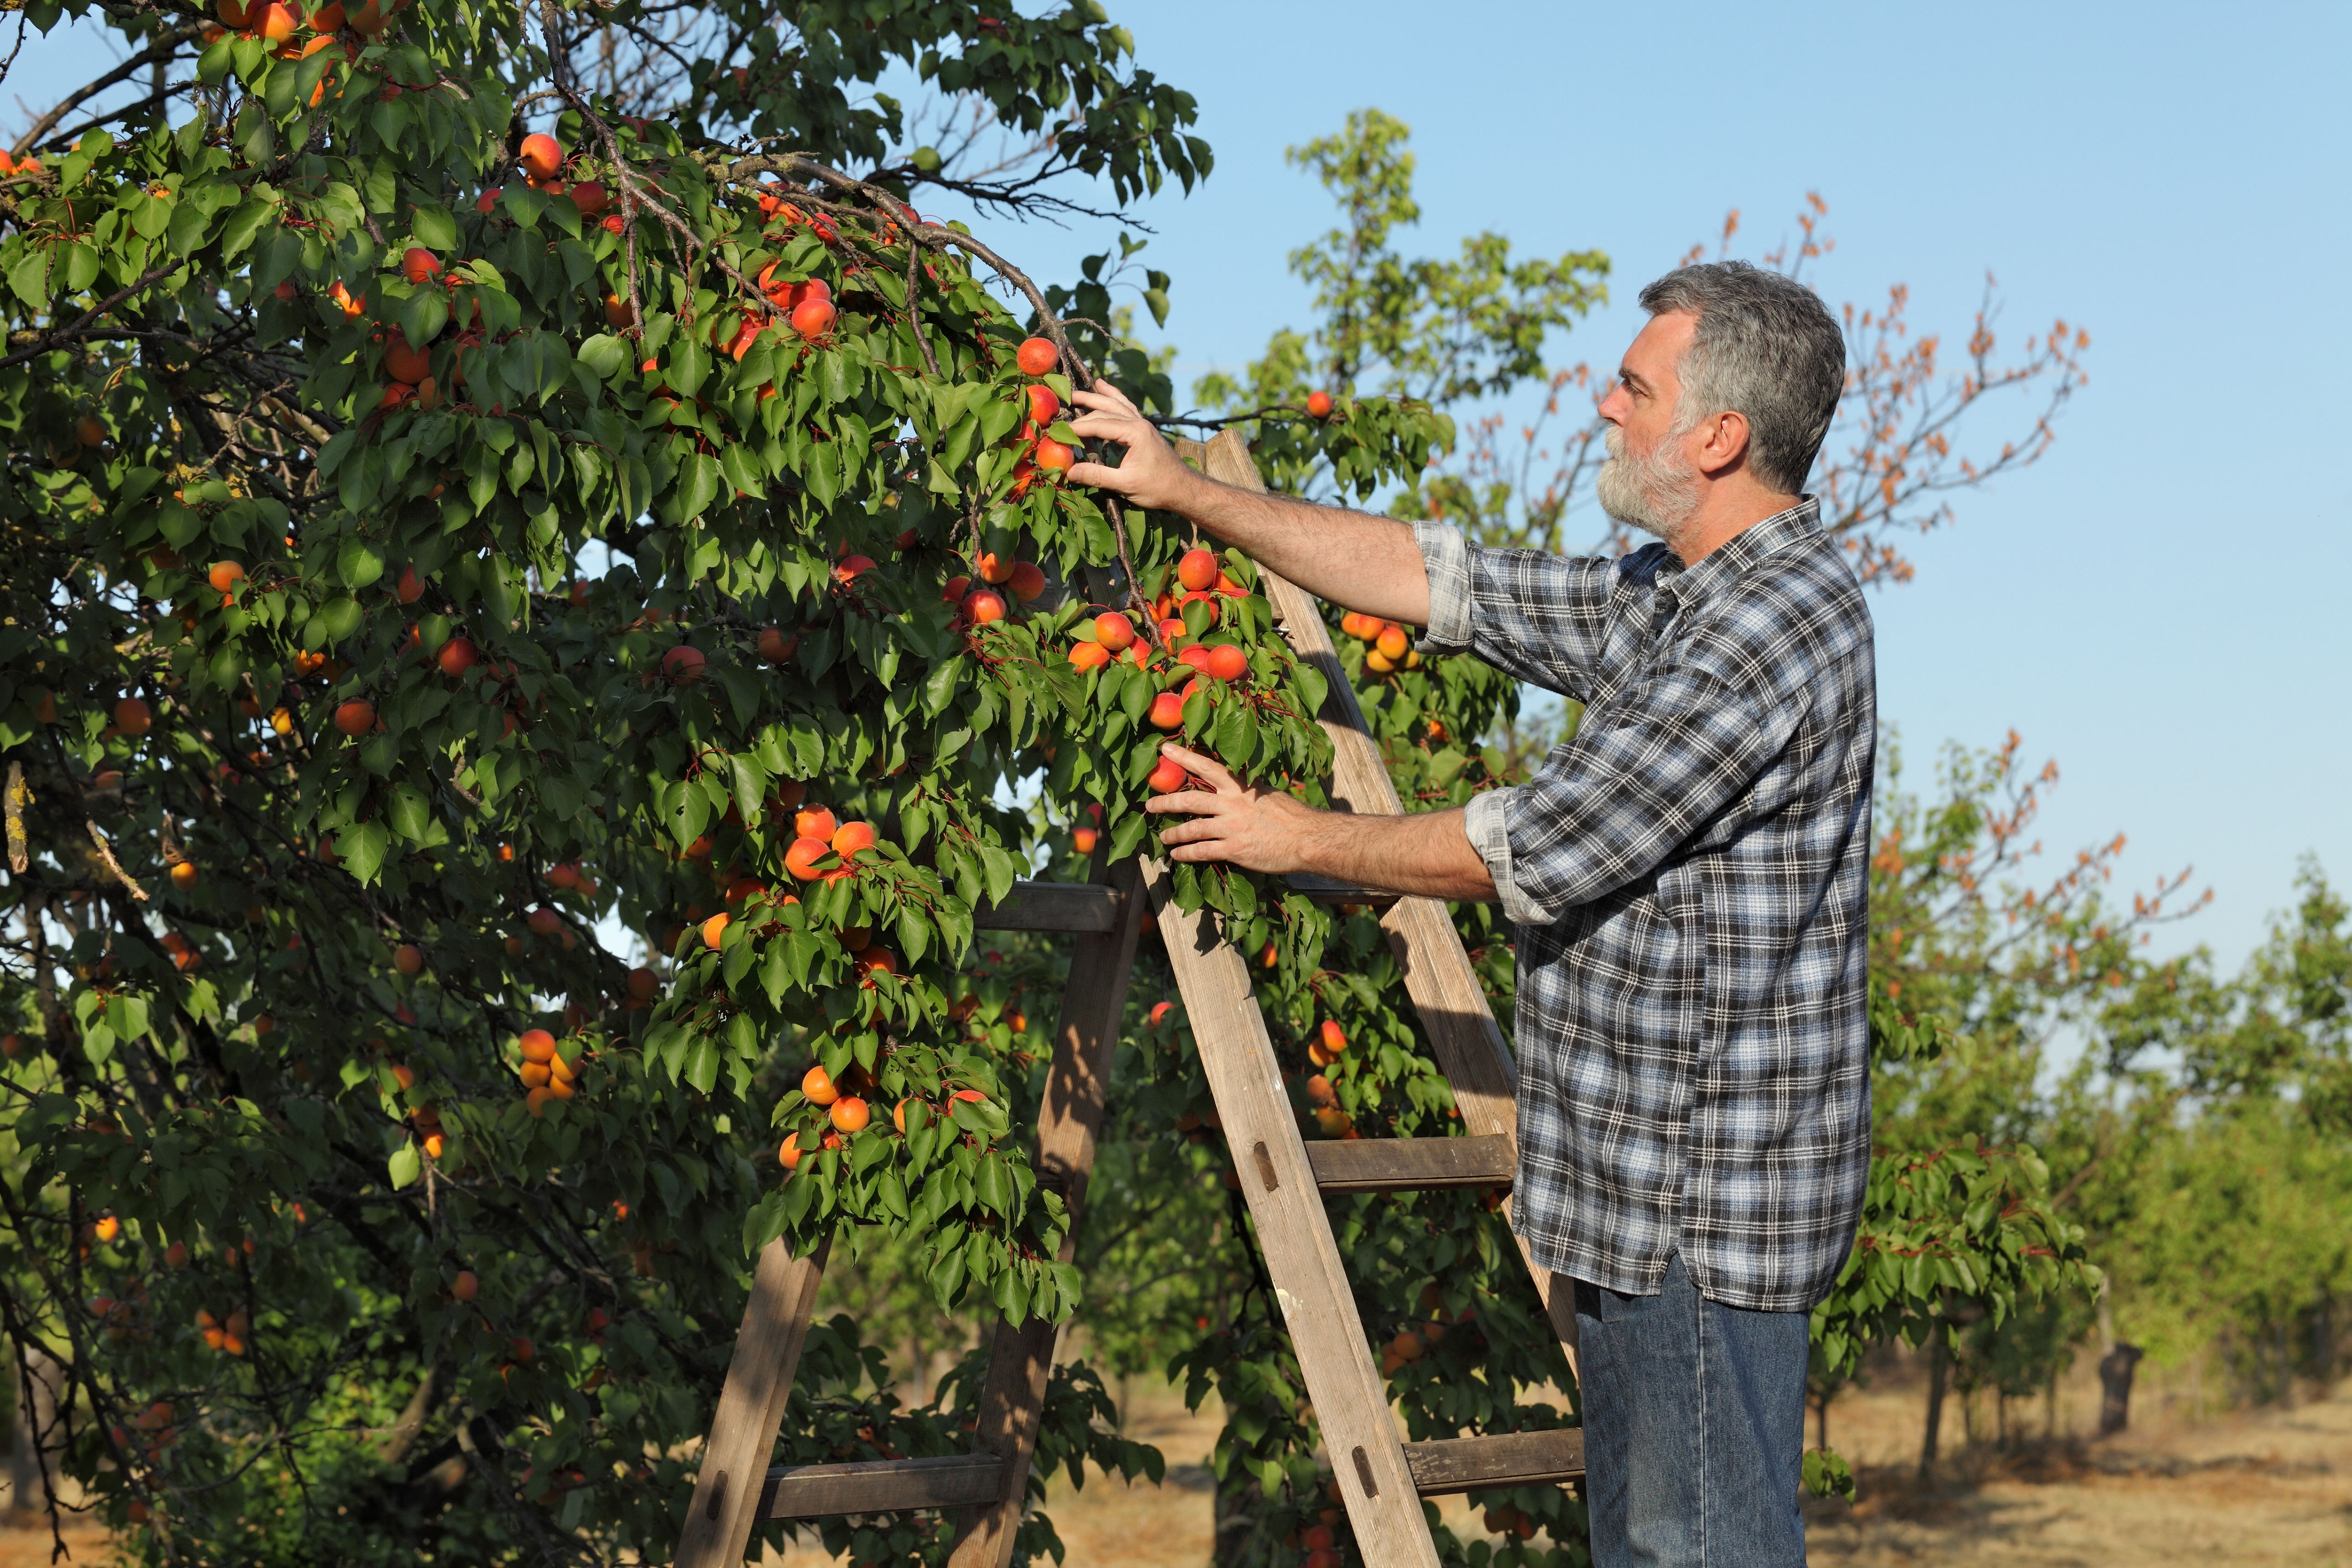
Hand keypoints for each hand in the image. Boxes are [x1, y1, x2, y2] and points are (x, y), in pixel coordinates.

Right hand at [1066, 381, 1203, 513]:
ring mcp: (1143, 423)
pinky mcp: (1144, 428)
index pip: (1099, 425)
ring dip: (1096, 396)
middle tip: (1062, 400)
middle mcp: (1139, 423)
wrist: (1183, 488)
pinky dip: (1114, 397)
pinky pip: (1126, 406)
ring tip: (1078, 391)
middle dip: (1083, 405)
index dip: (1077, 428)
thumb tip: (1070, 471)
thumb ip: (1097, 476)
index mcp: (1135, 432)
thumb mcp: (1126, 484)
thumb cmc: (1158, 488)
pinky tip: (1105, 388)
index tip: (1058, 432)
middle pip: (1105, 409)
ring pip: (1116, 403)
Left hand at [1145, 744, 1321, 873]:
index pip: (1207, 766)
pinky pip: (1202, 851)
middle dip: (1166, 802)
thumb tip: (1235, 789)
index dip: (1184, 757)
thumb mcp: (1268, 793)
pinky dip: (1186, 853)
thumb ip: (1247, 792)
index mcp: (1240, 786)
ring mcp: (1231, 827)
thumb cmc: (1292, 816)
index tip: (1164, 750)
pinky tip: (1178, 856)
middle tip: (1149, 805)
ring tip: (1163, 837)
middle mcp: (1232, 803)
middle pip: (1190, 799)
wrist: (1308, 839)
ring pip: (1191, 828)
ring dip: (1173, 833)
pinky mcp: (1234, 849)